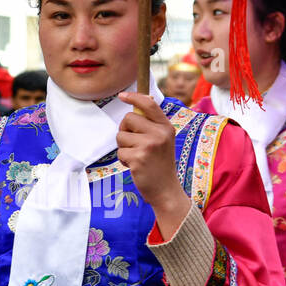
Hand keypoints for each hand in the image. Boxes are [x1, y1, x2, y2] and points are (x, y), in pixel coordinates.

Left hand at [117, 92, 190, 238]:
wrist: (166, 190)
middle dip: (125, 130)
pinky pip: (120, 152)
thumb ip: (152, 125)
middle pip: (128, 119)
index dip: (133, 97)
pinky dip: (123, 160)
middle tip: (134, 143)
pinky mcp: (138, 159)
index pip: (148, 104)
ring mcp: (149, 146)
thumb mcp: (163, 140)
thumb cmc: (160, 164)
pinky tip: (134, 166)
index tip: (122, 95)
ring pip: (121, 136)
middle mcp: (159, 134)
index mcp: (166, 127)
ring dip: (124, 147)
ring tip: (136, 157)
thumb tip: (137, 105)